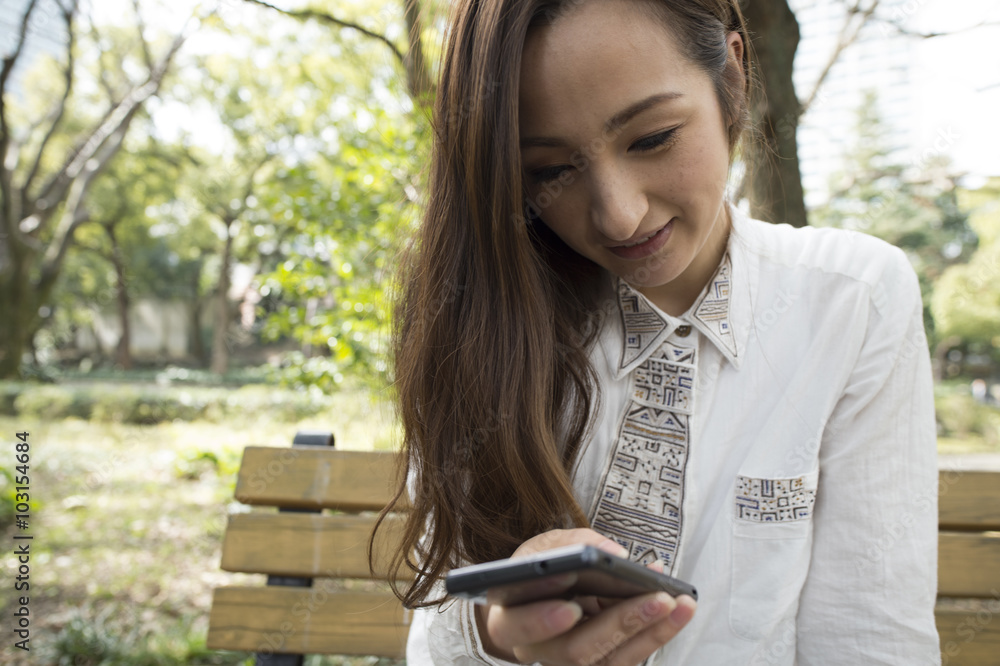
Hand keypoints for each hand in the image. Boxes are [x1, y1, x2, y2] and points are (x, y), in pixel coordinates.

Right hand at [475, 528, 695, 664]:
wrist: (545, 594)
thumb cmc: (542, 569)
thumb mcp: (545, 545)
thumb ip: (572, 543)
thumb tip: (613, 554)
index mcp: (507, 619)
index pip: (517, 625)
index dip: (542, 620)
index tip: (571, 607)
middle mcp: (536, 651)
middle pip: (574, 651)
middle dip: (618, 624)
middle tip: (655, 600)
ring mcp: (569, 664)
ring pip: (610, 661)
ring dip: (650, 631)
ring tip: (679, 601)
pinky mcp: (599, 665)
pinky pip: (629, 659)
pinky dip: (657, 632)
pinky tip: (679, 606)